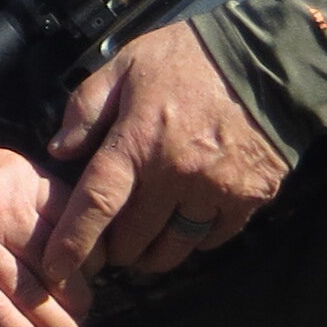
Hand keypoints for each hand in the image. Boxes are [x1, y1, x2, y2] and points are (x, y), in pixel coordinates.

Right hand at [0, 139, 87, 326]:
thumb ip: (29, 197)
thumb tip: (67, 241)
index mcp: (20, 178)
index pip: (71, 223)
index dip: (88, 256)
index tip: (93, 277)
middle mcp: (2, 210)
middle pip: (57, 262)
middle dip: (78, 298)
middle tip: (86, 319)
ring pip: (30, 292)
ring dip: (57, 326)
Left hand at [34, 26, 286, 289]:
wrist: (269, 58)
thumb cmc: (191, 58)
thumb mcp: (127, 64)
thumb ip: (87, 106)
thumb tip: (60, 150)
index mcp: (138, 140)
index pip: (97, 203)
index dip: (74, 241)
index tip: (57, 268)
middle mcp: (174, 174)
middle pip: (133, 237)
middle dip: (114, 249)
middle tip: (108, 245)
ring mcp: (214, 190)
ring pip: (174, 246)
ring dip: (153, 254)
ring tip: (144, 249)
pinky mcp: (248, 198)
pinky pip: (213, 238)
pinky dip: (195, 241)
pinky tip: (186, 227)